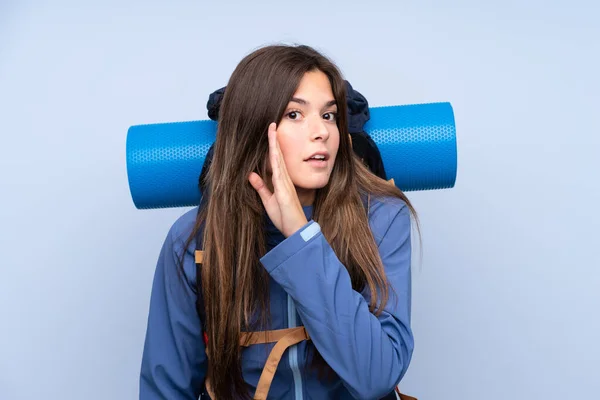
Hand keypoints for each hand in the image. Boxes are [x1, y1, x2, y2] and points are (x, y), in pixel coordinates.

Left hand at [248, 123, 307, 237]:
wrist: (296, 231)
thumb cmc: (286, 217)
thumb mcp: (268, 201)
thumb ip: (261, 188)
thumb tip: (251, 174)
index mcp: (281, 181)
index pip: (275, 160)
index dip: (272, 146)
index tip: (270, 132)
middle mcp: (284, 179)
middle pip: (278, 155)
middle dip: (274, 139)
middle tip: (271, 123)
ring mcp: (285, 183)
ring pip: (278, 159)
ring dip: (275, 145)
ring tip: (272, 130)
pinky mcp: (284, 190)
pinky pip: (279, 171)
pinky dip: (276, 160)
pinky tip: (273, 150)